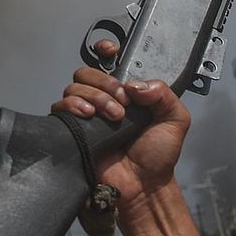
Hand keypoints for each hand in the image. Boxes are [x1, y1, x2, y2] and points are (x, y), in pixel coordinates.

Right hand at [49, 46, 191, 205]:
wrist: (144, 185)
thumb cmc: (158, 155)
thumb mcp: (175, 120)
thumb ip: (165, 95)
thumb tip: (137, 84)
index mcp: (128, 93)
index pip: (109, 62)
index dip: (105, 50)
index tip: (109, 50)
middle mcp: (105, 99)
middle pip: (88, 72)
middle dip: (105, 83)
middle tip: (123, 103)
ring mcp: (88, 113)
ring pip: (75, 86)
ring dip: (95, 97)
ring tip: (113, 117)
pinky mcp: (73, 128)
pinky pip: (60, 106)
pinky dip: (72, 105)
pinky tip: (89, 116)